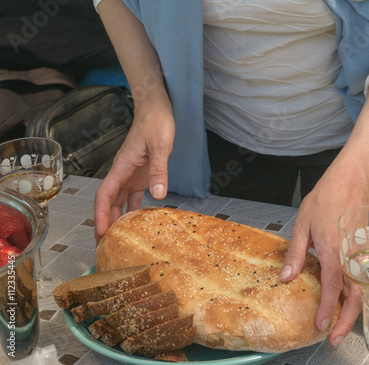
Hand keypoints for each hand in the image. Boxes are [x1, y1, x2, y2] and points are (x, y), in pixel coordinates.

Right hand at [94, 94, 174, 242]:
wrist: (157, 110)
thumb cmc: (156, 123)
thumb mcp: (160, 146)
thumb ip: (159, 169)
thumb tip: (158, 194)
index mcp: (122, 166)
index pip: (105, 195)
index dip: (100, 214)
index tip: (101, 232)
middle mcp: (123, 173)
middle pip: (109, 202)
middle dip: (105, 223)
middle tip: (105, 245)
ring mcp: (131, 175)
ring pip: (119, 201)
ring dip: (117, 219)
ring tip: (117, 239)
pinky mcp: (141, 174)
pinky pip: (133, 196)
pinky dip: (133, 209)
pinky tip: (137, 222)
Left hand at [279, 161, 368, 345]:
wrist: (351, 180)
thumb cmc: (325, 198)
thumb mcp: (302, 223)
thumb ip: (296, 253)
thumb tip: (287, 277)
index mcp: (332, 248)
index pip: (331, 285)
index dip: (327, 308)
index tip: (321, 325)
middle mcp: (350, 254)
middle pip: (354, 294)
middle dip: (346, 320)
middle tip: (332, 337)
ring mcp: (362, 253)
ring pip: (363, 289)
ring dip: (355, 311)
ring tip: (341, 326)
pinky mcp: (366, 251)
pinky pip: (366, 278)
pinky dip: (361, 295)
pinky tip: (352, 303)